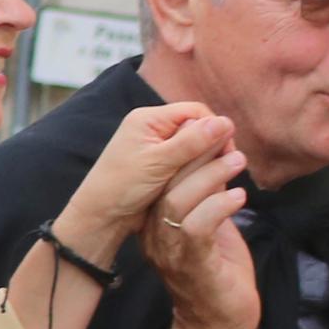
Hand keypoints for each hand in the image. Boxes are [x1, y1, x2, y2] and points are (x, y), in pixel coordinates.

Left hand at [52, 101, 235, 256]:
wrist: (102, 216)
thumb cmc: (122, 187)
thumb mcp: (160, 163)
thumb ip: (192, 142)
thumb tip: (226, 122)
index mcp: (148, 119)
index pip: (196, 112)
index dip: (215, 129)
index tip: (227, 152)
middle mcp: (152, 128)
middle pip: (196, 127)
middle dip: (211, 145)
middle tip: (222, 167)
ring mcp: (156, 146)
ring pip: (194, 146)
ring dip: (204, 159)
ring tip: (212, 177)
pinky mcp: (160, 164)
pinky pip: (187, 160)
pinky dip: (196, 169)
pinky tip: (201, 182)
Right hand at [139, 146, 257, 328]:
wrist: (220, 323)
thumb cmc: (219, 272)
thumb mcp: (212, 226)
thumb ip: (209, 197)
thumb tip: (221, 159)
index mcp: (155, 222)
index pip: (160, 177)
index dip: (184, 150)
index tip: (210, 130)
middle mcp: (155, 234)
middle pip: (164, 183)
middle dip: (195, 154)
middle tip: (224, 135)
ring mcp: (170, 250)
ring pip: (177, 201)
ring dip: (210, 176)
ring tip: (237, 160)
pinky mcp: (192, 265)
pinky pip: (198, 228)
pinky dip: (219, 206)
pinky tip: (239, 196)